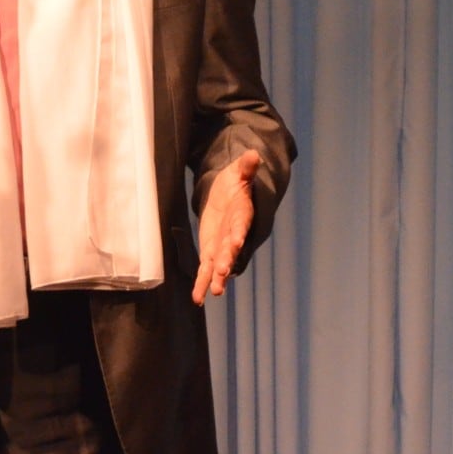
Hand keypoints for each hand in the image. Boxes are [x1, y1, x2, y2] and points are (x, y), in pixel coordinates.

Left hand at [191, 149, 259, 303]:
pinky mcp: (210, 251)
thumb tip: (254, 154)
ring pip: (218, 263)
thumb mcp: (238, 172)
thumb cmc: (235, 182)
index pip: (241, 223)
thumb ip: (246, 167)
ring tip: (214, 292)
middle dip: (226, 260)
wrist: (230, 194)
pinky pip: (205, 269)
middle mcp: (233, 233)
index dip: (238, 232)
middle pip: (230, 248)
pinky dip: (202, 283)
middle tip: (222, 273)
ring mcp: (222, 244)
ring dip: (216, 277)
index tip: (236, 241)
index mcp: (241, 213)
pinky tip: (198, 299)